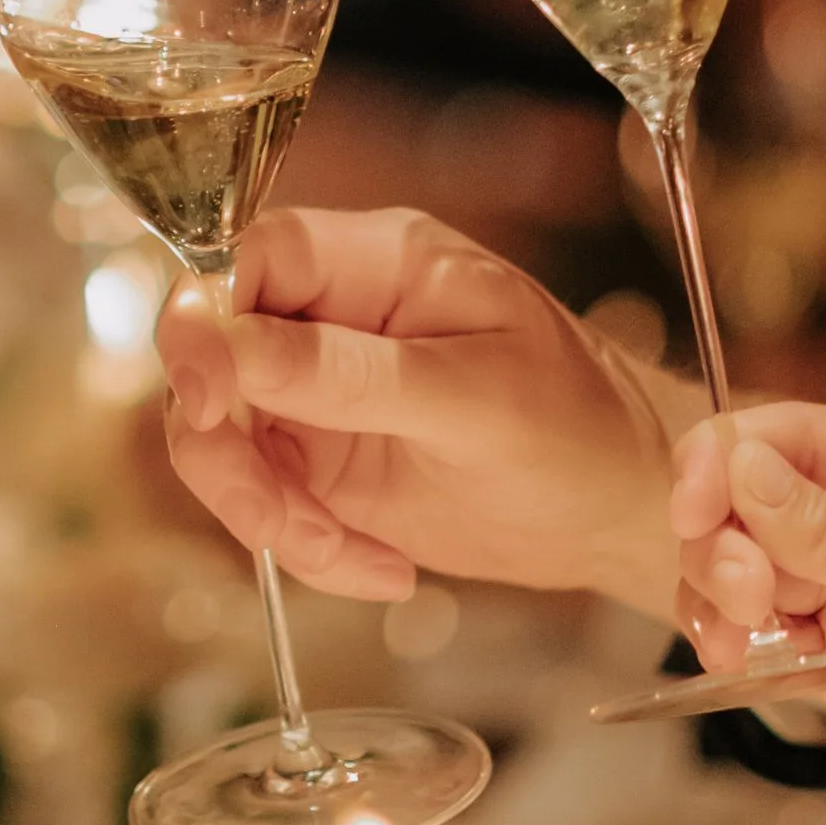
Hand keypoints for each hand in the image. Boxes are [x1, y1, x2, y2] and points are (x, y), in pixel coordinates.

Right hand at [157, 207, 685, 614]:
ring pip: (219, 435)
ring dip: (263, 511)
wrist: (621, 511)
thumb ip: (348, 370)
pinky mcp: (317, 461)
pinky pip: (262, 499)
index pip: (250, 255)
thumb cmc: (580, 428)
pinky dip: (302, 547)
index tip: (204, 398)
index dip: (205, 317)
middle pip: (211, 353)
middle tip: (276, 517)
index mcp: (377, 260)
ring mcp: (317, 390)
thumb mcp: (473, 397)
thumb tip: (227, 346)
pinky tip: (379, 569)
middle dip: (226, 446)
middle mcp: (331, 316)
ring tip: (345, 556)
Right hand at [671, 404, 825, 824]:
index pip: (792, 438)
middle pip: (753, 508)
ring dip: (721, 600)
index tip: (695, 506)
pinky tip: (738, 662)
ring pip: (750, 580)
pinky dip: (740, 654)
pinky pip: (773, 652)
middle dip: (726, 541)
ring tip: (737, 637)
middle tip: (744, 593)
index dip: (728, 461)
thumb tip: (741, 470)